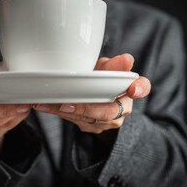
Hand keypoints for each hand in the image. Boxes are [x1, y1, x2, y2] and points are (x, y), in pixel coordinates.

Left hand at [32, 54, 150, 136]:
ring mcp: (106, 122)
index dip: (140, 88)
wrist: (95, 96)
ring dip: (64, 111)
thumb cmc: (101, 77)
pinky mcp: (91, 127)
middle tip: (65, 104)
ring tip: (45, 103)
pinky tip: (44, 105)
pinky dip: (58, 113)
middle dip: (84, 108)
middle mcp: (121, 109)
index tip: (132, 89)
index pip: (142, 88)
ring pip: (87, 119)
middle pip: (107, 112)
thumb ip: (113, 65)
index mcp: (130, 90)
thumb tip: (127, 59)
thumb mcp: (106, 68)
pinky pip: (75, 121)